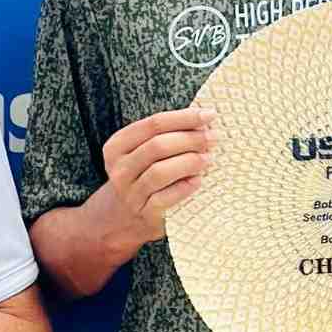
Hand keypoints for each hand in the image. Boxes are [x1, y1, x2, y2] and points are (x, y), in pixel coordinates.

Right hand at [101, 107, 216, 244]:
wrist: (124, 216)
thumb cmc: (143, 174)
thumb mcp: (143, 151)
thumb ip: (167, 134)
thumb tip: (205, 120)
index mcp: (117, 145)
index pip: (153, 124)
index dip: (184, 117)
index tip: (209, 115)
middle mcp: (119, 168)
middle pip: (157, 146)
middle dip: (190, 139)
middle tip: (213, 138)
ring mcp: (130, 192)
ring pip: (160, 171)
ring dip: (189, 162)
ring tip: (208, 158)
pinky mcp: (144, 213)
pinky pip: (165, 198)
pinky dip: (185, 187)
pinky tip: (198, 180)